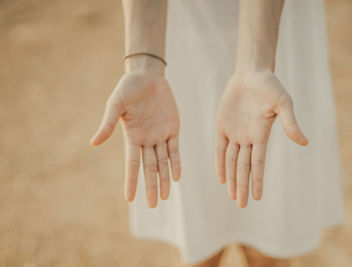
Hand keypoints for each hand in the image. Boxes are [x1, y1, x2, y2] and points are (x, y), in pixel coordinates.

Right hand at [90, 69, 180, 207]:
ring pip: (163, 161)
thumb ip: (108, 123)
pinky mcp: (172, 128)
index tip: (129, 199)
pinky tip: (176, 176)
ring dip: (165, 178)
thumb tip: (94, 143)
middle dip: (151, 185)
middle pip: (149, 167)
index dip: (131, 181)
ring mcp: (160, 135)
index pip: (132, 164)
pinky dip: (175, 162)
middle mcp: (146, 140)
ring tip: (166, 196)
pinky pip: (174, 149)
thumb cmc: (128, 88)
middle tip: (154, 205)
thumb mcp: (116, 104)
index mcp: (132, 137)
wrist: (148, 75)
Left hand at [215, 71, 307, 206]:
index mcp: (261, 135)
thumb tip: (305, 142)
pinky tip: (221, 178)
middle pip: (243, 167)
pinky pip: (219, 148)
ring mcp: (234, 133)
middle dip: (242, 185)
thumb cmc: (270, 87)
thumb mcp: (283, 104)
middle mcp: (247, 138)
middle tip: (241, 204)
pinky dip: (220, 163)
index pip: (258, 163)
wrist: (251, 73)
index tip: (257, 197)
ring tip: (232, 196)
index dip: (257, 180)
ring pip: (231, 161)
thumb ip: (290, 123)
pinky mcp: (222, 126)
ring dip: (232, 178)